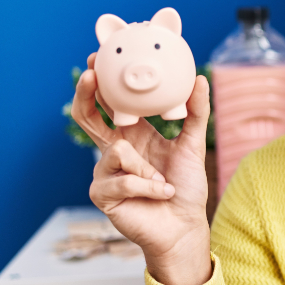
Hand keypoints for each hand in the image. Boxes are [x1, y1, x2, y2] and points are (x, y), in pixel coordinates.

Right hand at [72, 52, 212, 284]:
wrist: (184, 227)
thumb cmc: (186, 189)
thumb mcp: (192, 146)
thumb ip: (195, 113)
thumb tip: (200, 78)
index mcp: (133, 137)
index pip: (109, 105)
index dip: (100, 83)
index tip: (99, 57)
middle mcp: (114, 152)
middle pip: (86, 118)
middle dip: (84, 94)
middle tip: (90, 75)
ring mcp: (105, 173)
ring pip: (116, 151)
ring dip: (146, 168)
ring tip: (164, 180)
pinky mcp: (102, 194)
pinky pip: (121, 178)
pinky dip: (148, 186)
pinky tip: (160, 193)